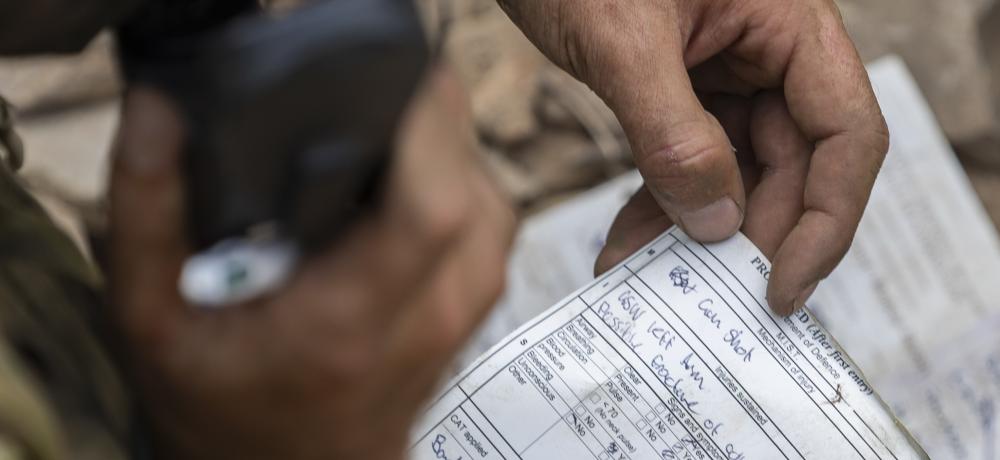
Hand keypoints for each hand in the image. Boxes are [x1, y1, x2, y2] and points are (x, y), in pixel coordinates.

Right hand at [109, 67, 514, 458]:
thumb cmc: (224, 409)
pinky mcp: (475, 303)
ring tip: (381, 133)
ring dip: (444, 147)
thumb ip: (147, 212)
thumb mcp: (152, 318)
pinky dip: (458, 177)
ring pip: (489, 193)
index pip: (429, 206)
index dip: (420, 126)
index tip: (374, 86)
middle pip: (469, 187)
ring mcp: (462, 313)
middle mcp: (427, 316)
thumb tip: (158, 113)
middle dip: (426, 120)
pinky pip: (491, 215)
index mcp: (349, 320)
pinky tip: (407, 175)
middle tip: (365, 97)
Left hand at [499, 0, 887, 314]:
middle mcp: (769, 53)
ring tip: (646, 273)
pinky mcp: (682, 90)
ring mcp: (726, 73)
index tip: (782, 284)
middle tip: (703, 293)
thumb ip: (673, 133)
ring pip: (738, 172)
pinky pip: (690, 160)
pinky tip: (630, 241)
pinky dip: (663, 202)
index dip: (826, 218)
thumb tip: (717, 221)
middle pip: (793, 165)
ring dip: (696, 229)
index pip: (846, 133)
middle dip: (747, 234)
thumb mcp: (625, 43)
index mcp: (788, 25)